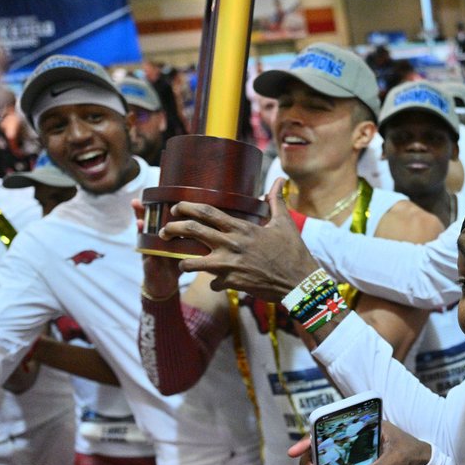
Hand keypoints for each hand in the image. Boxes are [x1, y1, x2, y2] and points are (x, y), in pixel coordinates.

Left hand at [160, 177, 320, 301]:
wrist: (299, 282)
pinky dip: (213, 283)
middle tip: (164, 231)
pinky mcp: (232, 283)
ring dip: (183, 262)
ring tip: (182, 262)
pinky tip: (215, 283)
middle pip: (192, 231)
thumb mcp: (285, 224)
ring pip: (192, 262)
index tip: (176, 207)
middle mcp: (231, 244)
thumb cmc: (293, 252)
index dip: (186, 207)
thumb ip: (276, 201)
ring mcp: (229, 265)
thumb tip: (280, 180)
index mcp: (242, 228)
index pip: (206, 212)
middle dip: (172, 228)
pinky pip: (212, 283)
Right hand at [285, 422, 433, 464]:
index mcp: (357, 426)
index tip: (294, 452)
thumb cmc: (409, 452)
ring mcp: (346, 454)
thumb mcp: (396, 460)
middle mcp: (347, 438)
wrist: (419, 462)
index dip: (308, 439)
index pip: (327, 428)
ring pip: (319, 464)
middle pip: (317, 449)